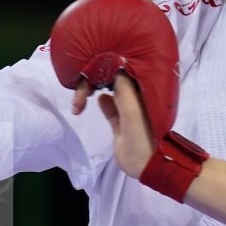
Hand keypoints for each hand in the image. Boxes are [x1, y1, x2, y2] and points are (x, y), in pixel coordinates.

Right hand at [48, 0, 181, 140]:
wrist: (147, 165)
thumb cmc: (143, 138)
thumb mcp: (133, 112)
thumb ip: (123, 90)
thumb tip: (114, 67)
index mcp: (141, 89)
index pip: (123, 68)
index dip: (106, 62)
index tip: (90, 59)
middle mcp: (135, 96)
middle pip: (112, 78)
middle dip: (93, 80)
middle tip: (80, 92)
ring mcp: (127, 109)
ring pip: (107, 91)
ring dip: (91, 92)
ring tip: (78, 102)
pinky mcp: (119, 122)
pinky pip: (107, 105)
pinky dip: (98, 101)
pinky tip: (87, 102)